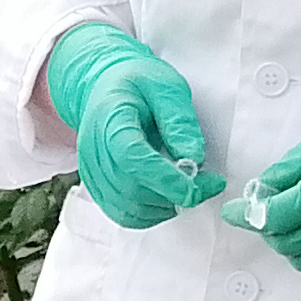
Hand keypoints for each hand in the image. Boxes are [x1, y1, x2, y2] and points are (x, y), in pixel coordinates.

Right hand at [44, 22, 220, 228]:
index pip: (133, 159)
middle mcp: (94, 152)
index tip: (198, 187)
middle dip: (175, 195)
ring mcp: (92, 174)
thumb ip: (179, 120)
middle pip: (132, 190)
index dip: (166, 179)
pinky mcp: (98, 189)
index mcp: (110, 121)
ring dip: (166, 206)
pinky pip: (125, 215)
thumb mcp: (166, 87)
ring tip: (188, 185)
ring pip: (130, 209)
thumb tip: (193, 157)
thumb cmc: (137, 85)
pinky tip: (167, 194)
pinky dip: (152, 213)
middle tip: (208, 182)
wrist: (105, 87)